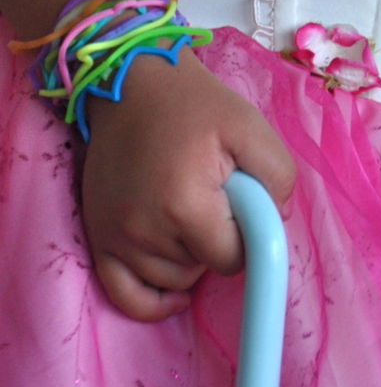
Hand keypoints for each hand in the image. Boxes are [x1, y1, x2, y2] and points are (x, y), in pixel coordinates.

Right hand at [80, 49, 295, 321]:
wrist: (133, 85)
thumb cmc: (196, 105)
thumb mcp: (250, 125)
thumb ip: (278, 175)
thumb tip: (275, 219)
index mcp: (184, 204)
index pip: (232, 257)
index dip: (246, 234)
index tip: (242, 204)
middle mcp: (144, 230)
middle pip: (202, 269)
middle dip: (218, 242)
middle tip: (215, 198)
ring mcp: (115, 238)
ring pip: (171, 281)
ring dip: (190, 259)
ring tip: (191, 212)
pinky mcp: (98, 238)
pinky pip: (125, 296)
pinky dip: (153, 301)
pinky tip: (175, 291)